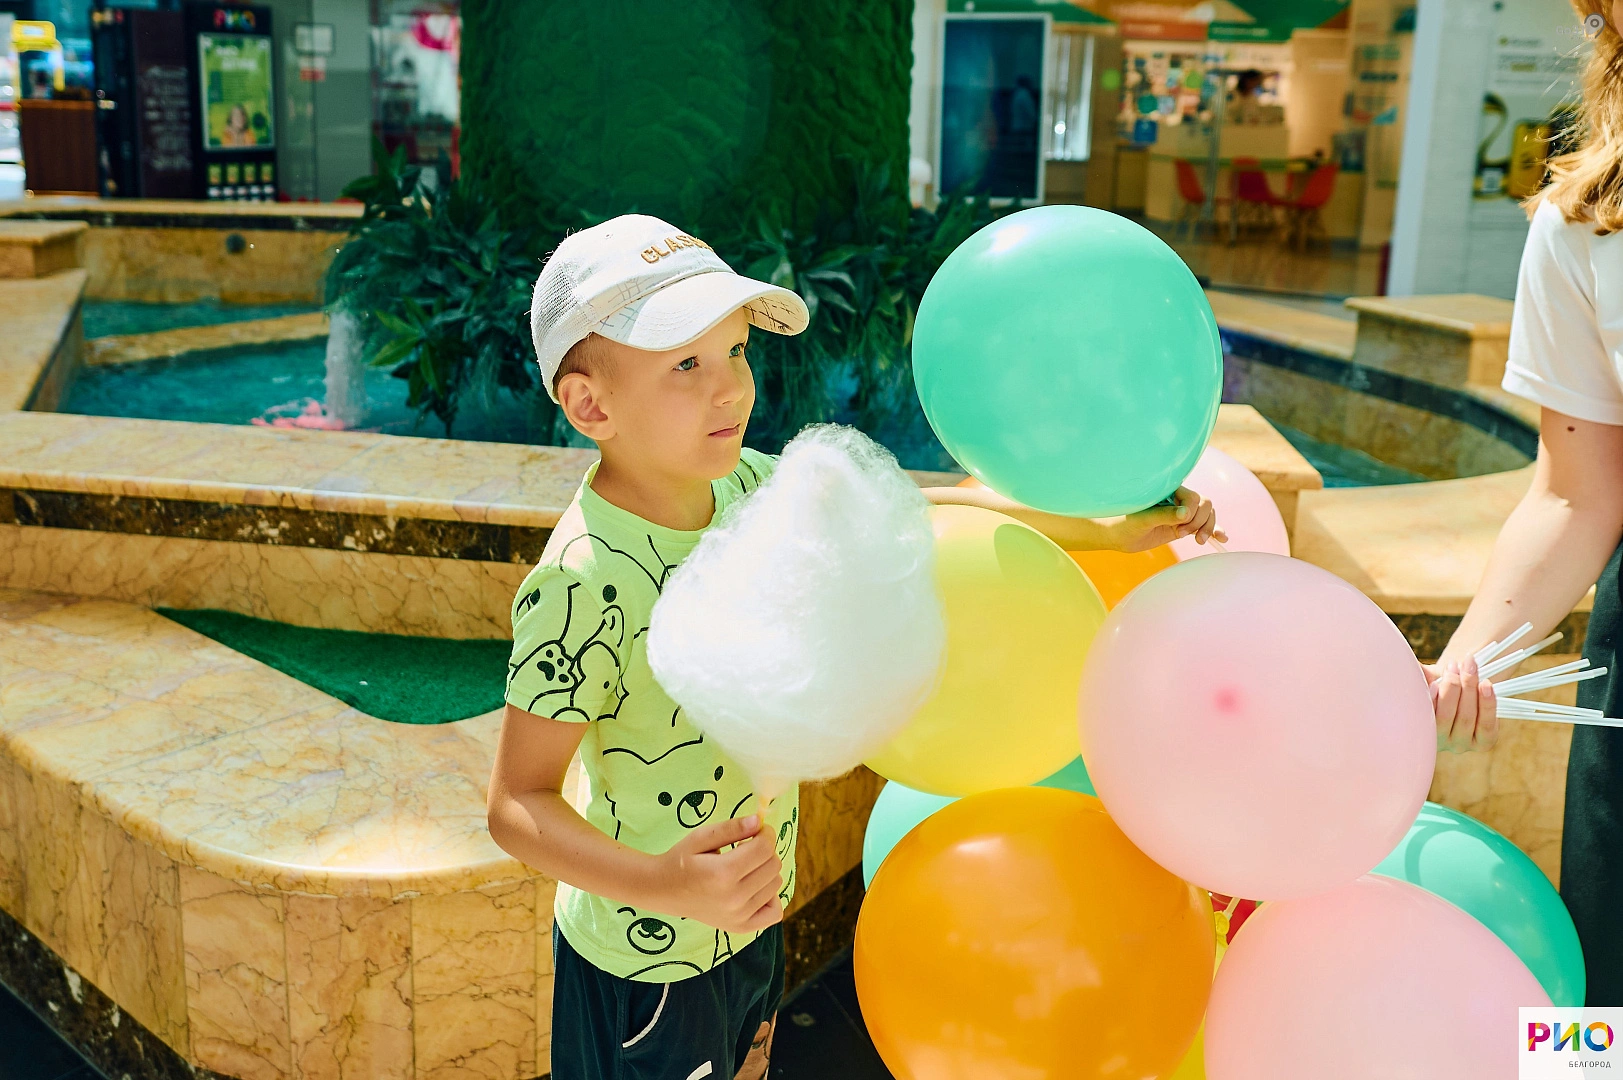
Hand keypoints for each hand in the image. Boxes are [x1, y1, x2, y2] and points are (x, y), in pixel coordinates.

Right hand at [651, 815, 784, 933]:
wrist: (664, 891)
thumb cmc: (681, 860)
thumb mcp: (701, 837)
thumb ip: (732, 828)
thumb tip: (760, 821)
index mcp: (723, 873)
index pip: (764, 848)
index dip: (766, 833)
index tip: (758, 830)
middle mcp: (734, 898)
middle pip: (773, 865)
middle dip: (765, 850)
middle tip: (747, 848)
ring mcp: (739, 916)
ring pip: (776, 884)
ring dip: (766, 871)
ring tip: (745, 868)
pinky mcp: (741, 927)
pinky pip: (775, 912)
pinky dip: (770, 898)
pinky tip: (754, 888)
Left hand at [1111, 486, 1226, 552]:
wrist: (1116, 535)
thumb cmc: (1123, 522)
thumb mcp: (1142, 519)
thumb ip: (1164, 515)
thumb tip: (1186, 513)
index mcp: (1167, 490)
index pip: (1193, 497)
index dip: (1192, 514)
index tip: (1178, 530)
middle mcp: (1177, 499)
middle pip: (1204, 504)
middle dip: (1200, 521)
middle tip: (1182, 534)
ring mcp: (1181, 512)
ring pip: (1207, 514)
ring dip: (1208, 527)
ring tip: (1198, 541)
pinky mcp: (1182, 525)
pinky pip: (1203, 525)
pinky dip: (1213, 530)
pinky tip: (1221, 538)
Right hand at [1424, 658, 1498, 752]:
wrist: (1463, 695)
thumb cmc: (1440, 686)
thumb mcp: (1427, 680)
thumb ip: (1420, 675)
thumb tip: (1417, 667)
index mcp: (1419, 729)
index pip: (1421, 717)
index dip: (1429, 700)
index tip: (1435, 682)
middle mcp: (1439, 742)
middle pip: (1445, 717)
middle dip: (1452, 687)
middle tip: (1454, 666)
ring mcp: (1462, 744)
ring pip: (1466, 717)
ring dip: (1469, 688)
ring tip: (1469, 666)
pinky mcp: (1484, 743)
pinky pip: (1486, 724)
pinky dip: (1487, 703)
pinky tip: (1486, 684)